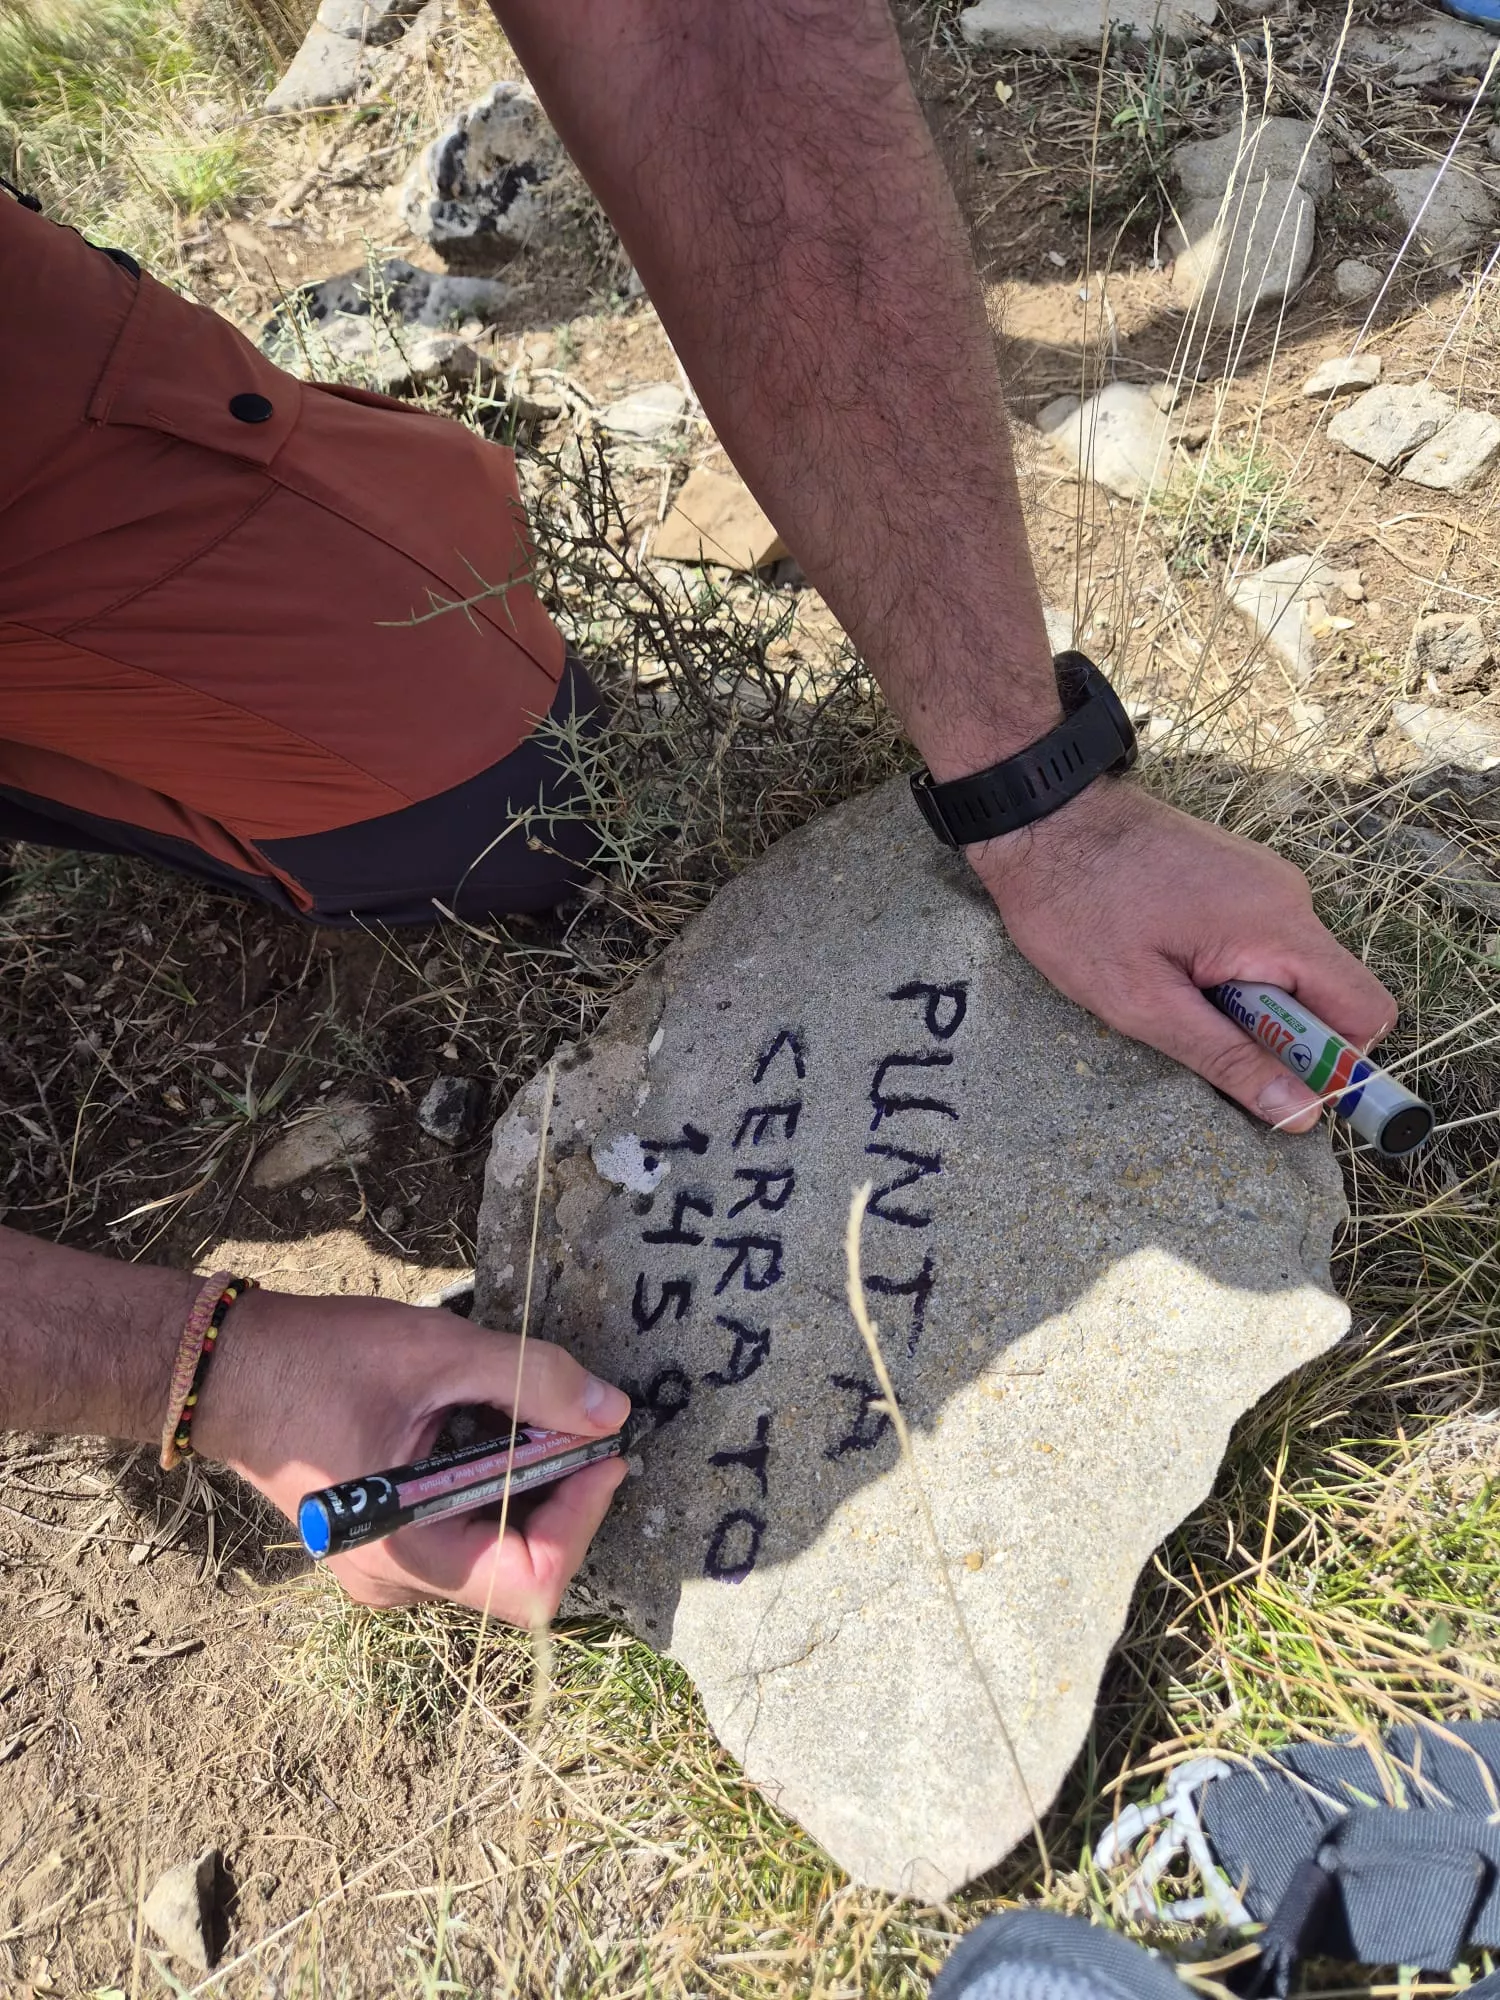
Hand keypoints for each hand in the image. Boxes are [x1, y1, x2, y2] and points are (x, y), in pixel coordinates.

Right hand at [195, 1291, 628, 1620]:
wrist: (229, 1365)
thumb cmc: (322, 1360)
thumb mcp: (440, 1353)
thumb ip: (535, 1380)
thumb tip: (612, 1412)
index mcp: (406, 1553)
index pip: (533, 1586)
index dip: (582, 1520)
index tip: (601, 1448)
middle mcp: (397, 1582)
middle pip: (521, 1570)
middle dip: (562, 1495)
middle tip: (574, 1419)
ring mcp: (386, 1568)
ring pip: (495, 1551)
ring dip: (528, 1487)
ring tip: (523, 1414)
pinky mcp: (383, 1543)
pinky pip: (462, 1533)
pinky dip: (491, 1486)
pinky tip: (481, 1427)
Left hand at [971, 779, 1396, 1131]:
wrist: (1043, 818)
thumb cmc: (1078, 908)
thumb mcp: (1145, 1004)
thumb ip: (1228, 1058)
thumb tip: (1301, 1111)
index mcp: (1277, 927)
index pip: (1365, 1010)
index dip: (1338, 1061)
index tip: (1282, 1088)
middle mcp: (1287, 897)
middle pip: (1327, 995)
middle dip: (1277, 1034)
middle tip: (1197, 1032)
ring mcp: (1264, 881)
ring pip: (1289, 972)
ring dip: (1245, 1002)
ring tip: (1170, 990)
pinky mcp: (1238, 877)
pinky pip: (1261, 942)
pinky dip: (1229, 969)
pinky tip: (1168, 961)